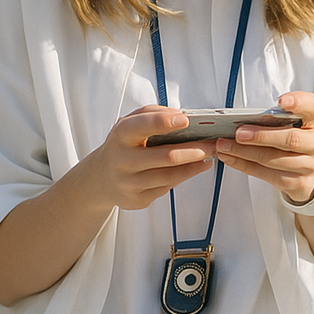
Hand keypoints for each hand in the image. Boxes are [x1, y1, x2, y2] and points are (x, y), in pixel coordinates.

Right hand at [80, 104, 214, 214]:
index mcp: (120, 136)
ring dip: (194, 166)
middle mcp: (122, 161)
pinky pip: (166, 187)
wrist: (101, 178)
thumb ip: (152, 114)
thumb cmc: (123, 145)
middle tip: (212, 144)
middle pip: (165, 156)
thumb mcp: (130, 123)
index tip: (186, 120)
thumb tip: (180, 115)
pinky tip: (195, 168)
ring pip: (169, 176)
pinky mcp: (137, 200)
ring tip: (209, 156)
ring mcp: (129, 183)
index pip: (141, 126)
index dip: (164, 122)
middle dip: (193, 150)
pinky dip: (184, 176)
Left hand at [214, 92, 313, 204]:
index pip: (313, 107)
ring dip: (245, 152)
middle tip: (238, 133)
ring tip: (224, 145)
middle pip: (290, 139)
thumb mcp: (295, 122)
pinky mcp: (298, 183)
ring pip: (274, 159)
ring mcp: (310, 165)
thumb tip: (242, 120)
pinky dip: (245, 165)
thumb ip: (276, 117)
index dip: (298, 103)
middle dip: (261, 136)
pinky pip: (267, 175)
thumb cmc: (297, 138)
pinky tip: (230, 158)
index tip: (281, 101)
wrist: (313, 170)